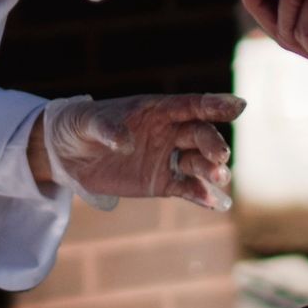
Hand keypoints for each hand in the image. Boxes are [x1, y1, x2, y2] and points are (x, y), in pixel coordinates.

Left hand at [35, 92, 245, 209]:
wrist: (69, 154)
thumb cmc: (82, 126)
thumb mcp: (89, 123)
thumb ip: (108, 129)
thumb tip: (125, 141)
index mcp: (156, 109)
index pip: (191, 105)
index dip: (215, 105)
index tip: (238, 107)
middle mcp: (169, 131)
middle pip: (200, 134)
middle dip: (213, 144)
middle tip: (220, 156)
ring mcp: (167, 157)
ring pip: (198, 161)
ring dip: (212, 169)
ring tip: (220, 178)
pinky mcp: (161, 182)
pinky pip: (186, 187)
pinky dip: (200, 194)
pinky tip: (213, 202)